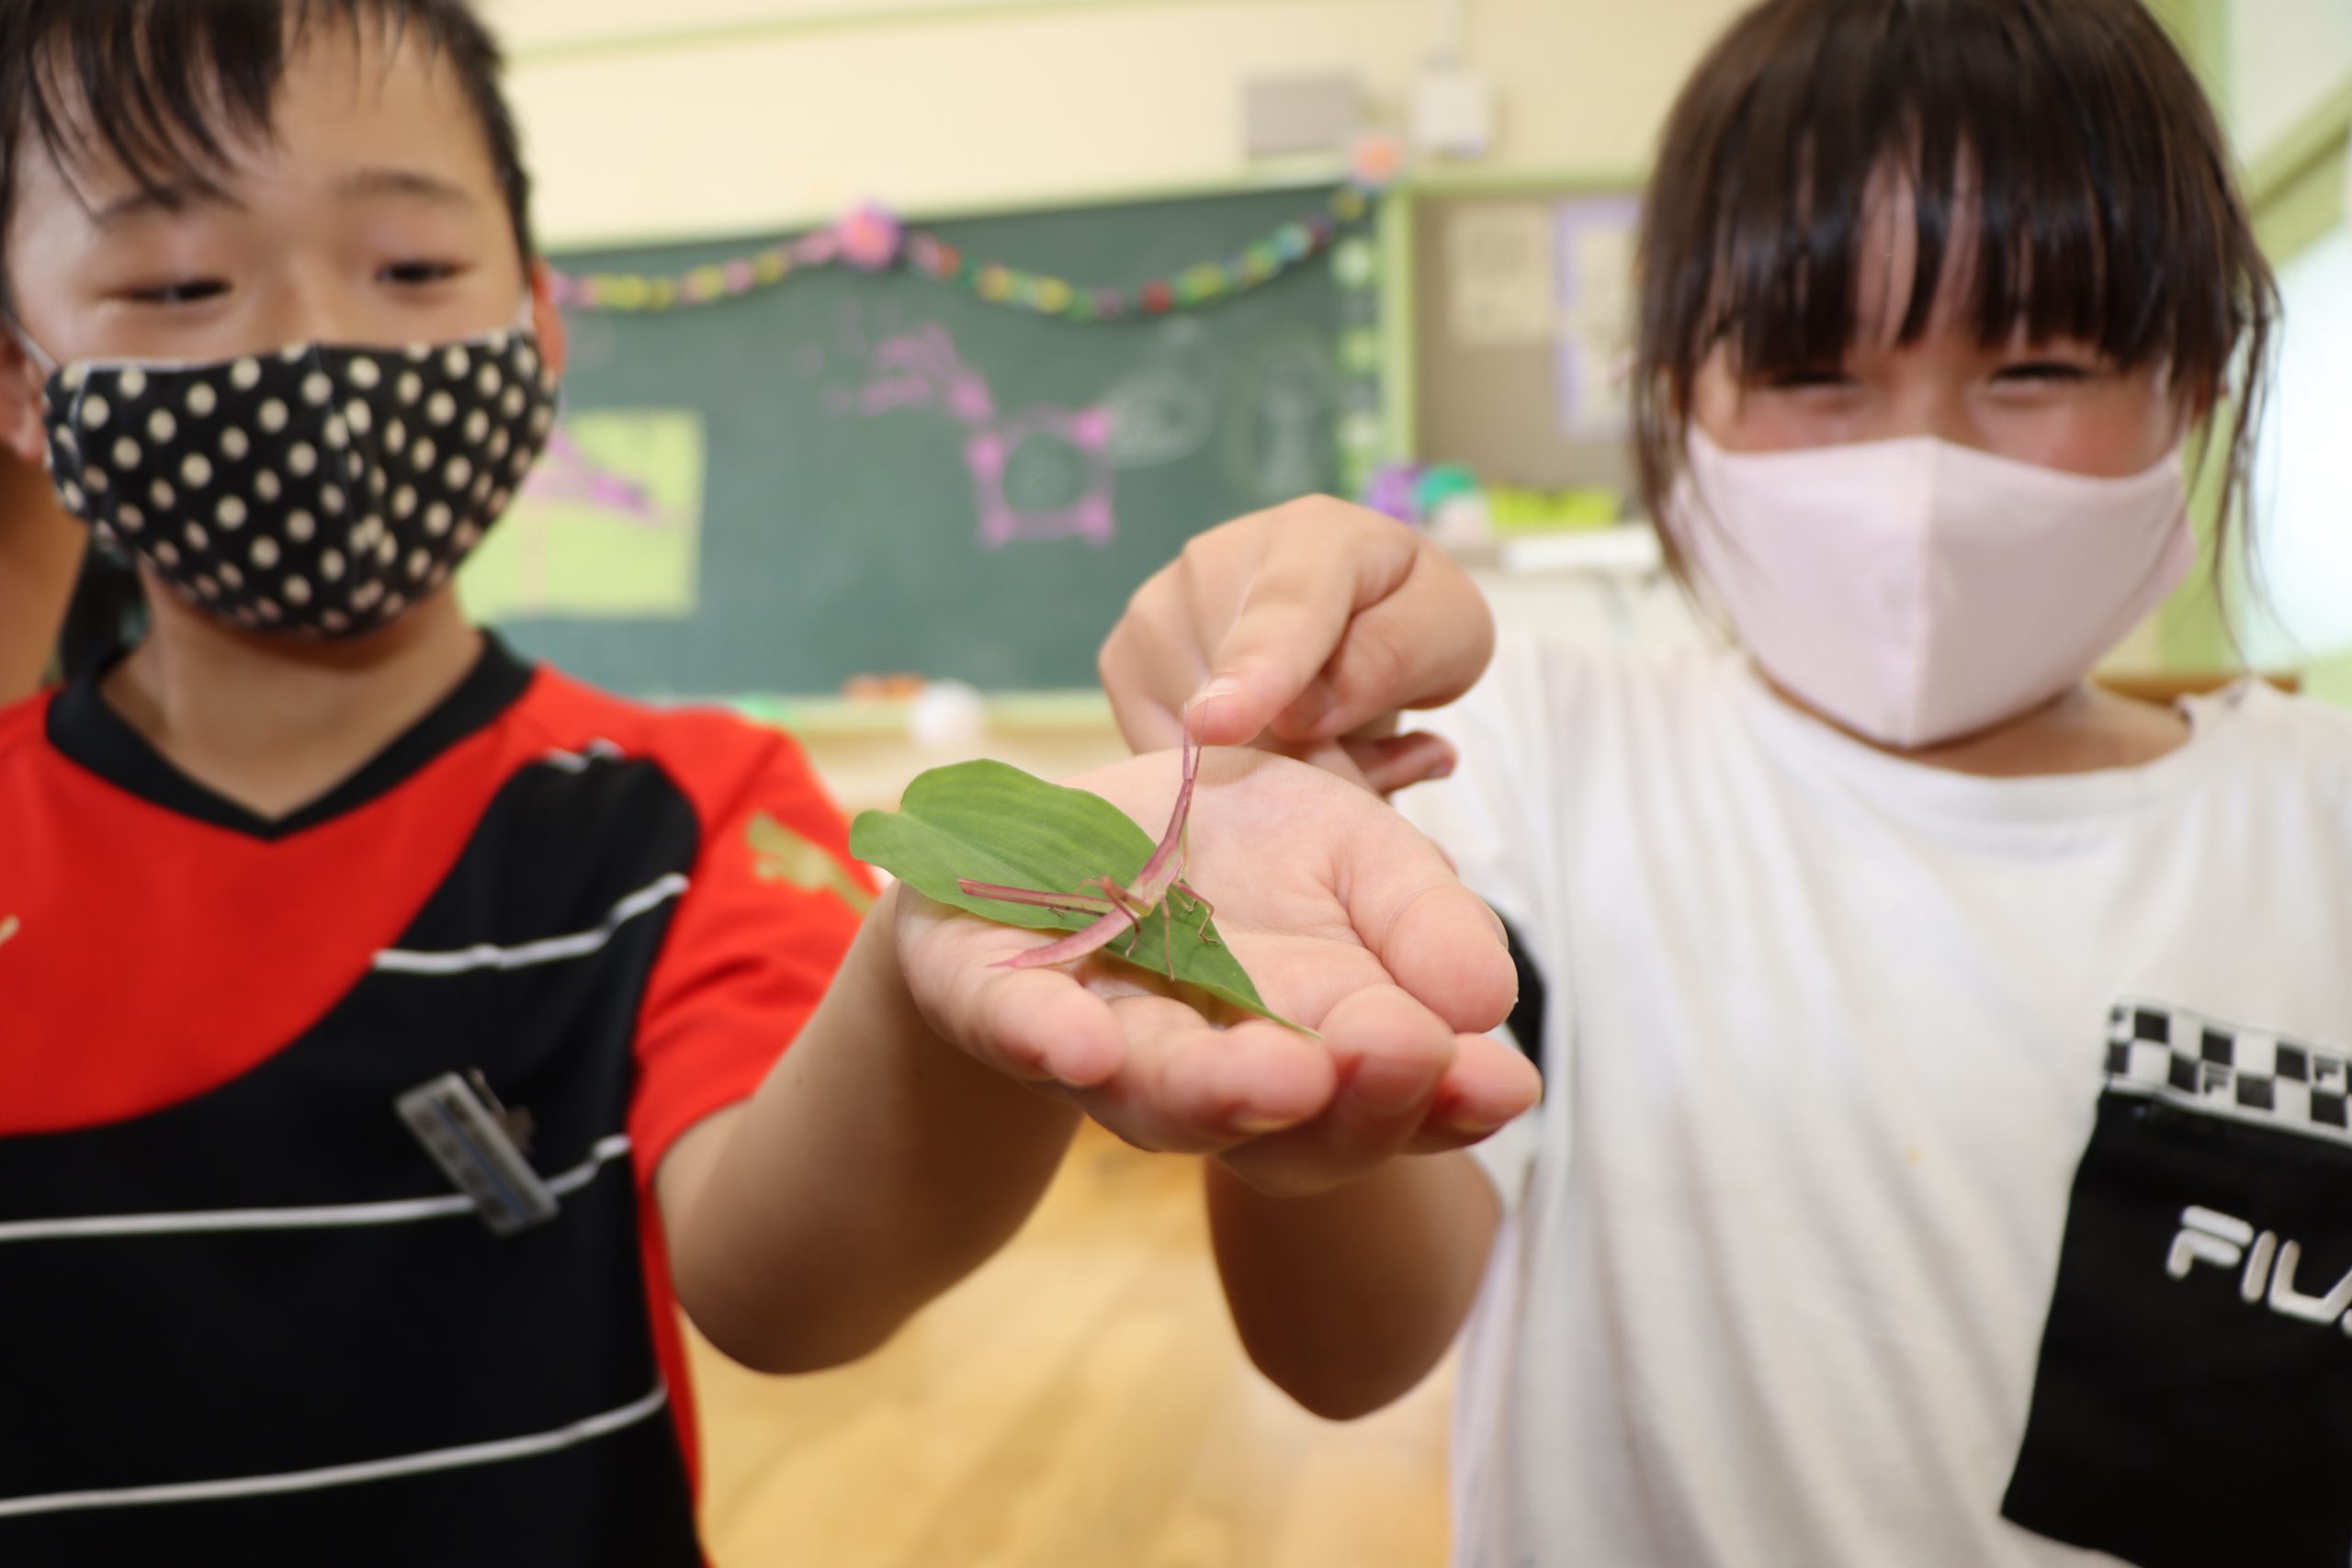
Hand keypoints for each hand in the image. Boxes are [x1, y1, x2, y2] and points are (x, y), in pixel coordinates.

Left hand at [893, 746, 1540, 1196]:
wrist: (1063, 830)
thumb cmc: (1234, 850)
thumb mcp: (1359, 854)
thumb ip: (1425, 922)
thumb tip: (1489, 1002)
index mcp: (1312, 1042)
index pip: (1384, 1095)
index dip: (1440, 1099)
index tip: (1501, 1083)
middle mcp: (1211, 1066)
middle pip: (1279, 1127)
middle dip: (1343, 1104)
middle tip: (1400, 1057)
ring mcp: (1099, 1041)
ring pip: (1154, 1092)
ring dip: (1212, 1090)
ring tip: (1269, 1074)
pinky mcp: (988, 995)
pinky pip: (1013, 1025)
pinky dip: (1043, 1037)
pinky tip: (1076, 1045)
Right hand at [1099, 497, 1494, 793]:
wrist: (1345, 608)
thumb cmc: (1402, 620)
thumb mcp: (1450, 635)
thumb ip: (1393, 661)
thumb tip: (1302, 714)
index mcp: (1313, 538)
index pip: (1284, 613)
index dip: (1255, 674)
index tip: (1218, 726)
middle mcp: (1211, 562)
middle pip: (1246, 715)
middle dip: (1316, 769)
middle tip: (1377, 758)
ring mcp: (1155, 613)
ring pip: (1206, 751)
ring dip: (1279, 780)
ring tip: (1325, 740)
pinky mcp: (1122, 665)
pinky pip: (1172, 763)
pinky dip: (1229, 783)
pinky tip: (1273, 747)